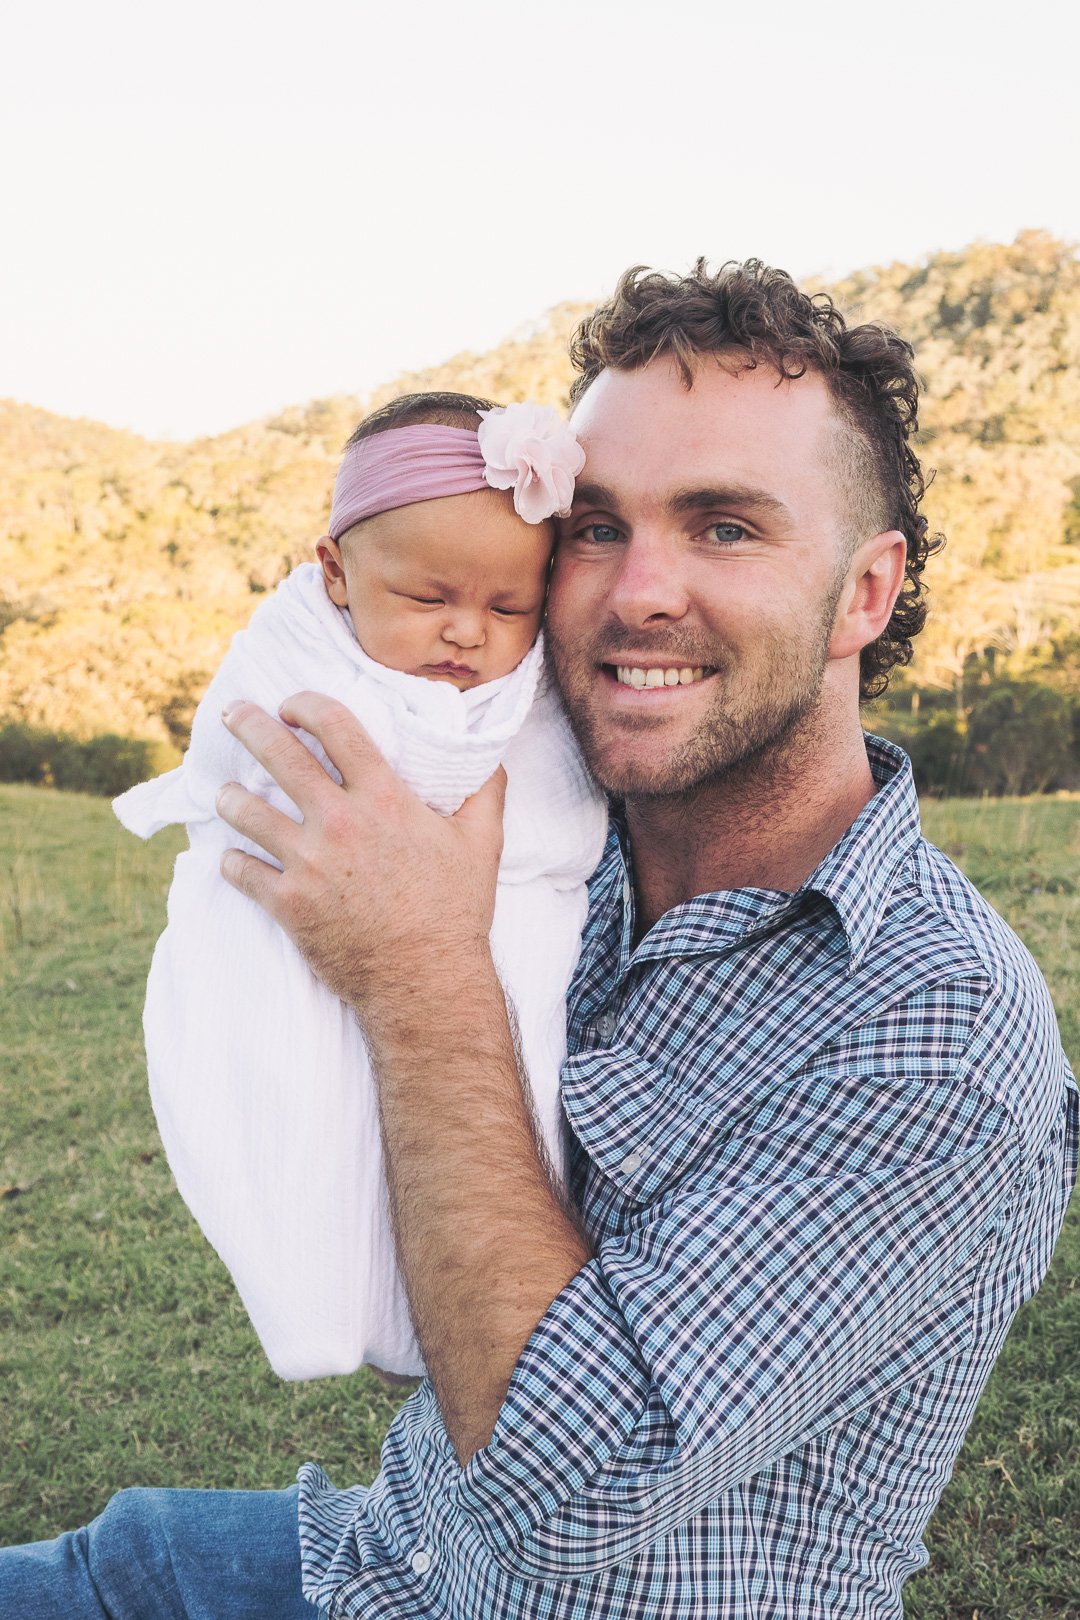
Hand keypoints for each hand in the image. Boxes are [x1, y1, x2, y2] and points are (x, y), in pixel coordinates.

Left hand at [215, 692, 505, 1015]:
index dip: (306, 703)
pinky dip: (233, 861)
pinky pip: (241, 870)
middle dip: (249, 725)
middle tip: (235, 715)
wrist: (426, 981)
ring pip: (245, 811)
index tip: (293, 703)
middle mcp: (339, 821)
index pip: (334, 725)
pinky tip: (233, 857)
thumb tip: (489, 755)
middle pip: (278, 754)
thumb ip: (485, 790)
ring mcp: (308, 862)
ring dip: (231, 796)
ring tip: (228, 793)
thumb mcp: (483, 842)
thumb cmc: (455, 910)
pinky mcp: (288, 903)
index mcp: (383, 797)